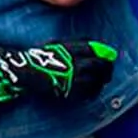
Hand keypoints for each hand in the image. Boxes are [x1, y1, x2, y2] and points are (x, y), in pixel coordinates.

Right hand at [0, 41, 116, 101]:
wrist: (27, 73)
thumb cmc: (42, 58)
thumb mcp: (58, 44)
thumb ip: (77, 45)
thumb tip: (98, 48)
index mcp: (71, 49)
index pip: (95, 49)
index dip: (104, 53)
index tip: (109, 56)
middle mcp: (74, 62)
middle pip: (100, 65)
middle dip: (107, 68)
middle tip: (108, 71)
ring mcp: (73, 78)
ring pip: (97, 79)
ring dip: (102, 80)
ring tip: (102, 80)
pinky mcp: (71, 91)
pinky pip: (89, 92)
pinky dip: (94, 91)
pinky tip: (93, 90)